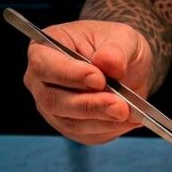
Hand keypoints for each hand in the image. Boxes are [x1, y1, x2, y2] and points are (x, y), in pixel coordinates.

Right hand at [23, 20, 150, 143]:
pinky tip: (130, 119)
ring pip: (71, 122)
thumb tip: (108, 63)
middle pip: (54, 100)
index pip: (44, 65)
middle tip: (119, 105)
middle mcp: (41, 82)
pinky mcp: (70, 127)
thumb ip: (115, 49)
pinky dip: (110, 129)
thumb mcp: (122, 37)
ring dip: (102, 120)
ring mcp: (53, 108)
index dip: (69, 74)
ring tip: (130, 112)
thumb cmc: (114, 45)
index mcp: (44, 49)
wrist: (125, 66)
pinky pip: (87, 135)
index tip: (98, 79)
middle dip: (89, 105)